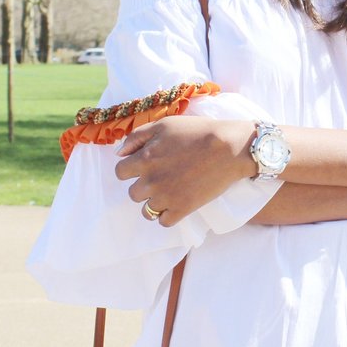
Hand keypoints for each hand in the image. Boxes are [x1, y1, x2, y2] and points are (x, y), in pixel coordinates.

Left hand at [115, 116, 253, 226]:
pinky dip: (169, 215)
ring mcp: (166, 197)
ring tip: (171, 192)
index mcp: (144, 159)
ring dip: (155, 202)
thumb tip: (118, 154)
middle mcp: (151, 181)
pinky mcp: (182, 209)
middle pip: (133, 194)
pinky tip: (178, 203)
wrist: (228, 148)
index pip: (120, 173)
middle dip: (144, 186)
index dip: (131, 169)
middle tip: (163, 178)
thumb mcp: (164, 125)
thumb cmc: (198, 132)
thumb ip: (136, 137)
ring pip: (147, 211)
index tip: (146, 167)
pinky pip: (164, 222)